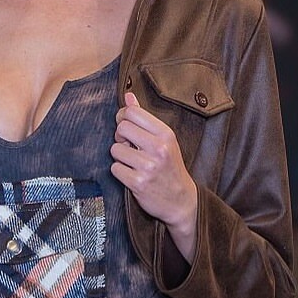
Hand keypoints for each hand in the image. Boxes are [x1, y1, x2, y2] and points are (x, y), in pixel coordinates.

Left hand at [111, 91, 197, 228]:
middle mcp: (158, 148)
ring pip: (115, 149)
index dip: (123, 117)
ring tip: (133, 162)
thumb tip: (128, 96)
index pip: (133, 112)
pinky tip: (132, 175)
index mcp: (166, 134)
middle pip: (121, 128)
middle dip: (120, 137)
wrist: (181, 201)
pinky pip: (115, 168)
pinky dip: (120, 172)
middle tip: (129, 146)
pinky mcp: (138, 183)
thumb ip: (145, 118)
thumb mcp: (164, 140)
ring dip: (120, 156)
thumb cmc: (170, 168)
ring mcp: (148, 167)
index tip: (126, 126)